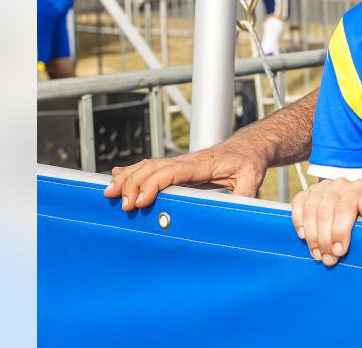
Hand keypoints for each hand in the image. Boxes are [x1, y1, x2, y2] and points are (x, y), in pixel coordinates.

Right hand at [103, 146, 266, 210]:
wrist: (249, 148)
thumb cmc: (250, 163)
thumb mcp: (252, 179)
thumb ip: (245, 196)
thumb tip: (238, 212)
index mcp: (202, 164)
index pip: (172, 172)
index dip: (154, 184)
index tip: (142, 201)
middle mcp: (187, 161)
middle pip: (154, 168)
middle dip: (134, 184)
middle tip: (121, 203)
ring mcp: (180, 163)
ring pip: (148, 166)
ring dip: (128, 178)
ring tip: (109, 192)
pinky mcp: (178, 168)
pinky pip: (151, 167)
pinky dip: (132, 171)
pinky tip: (117, 176)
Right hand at [291, 177, 361, 266]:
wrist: (359, 200)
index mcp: (359, 188)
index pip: (345, 208)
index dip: (340, 231)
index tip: (339, 251)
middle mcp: (339, 185)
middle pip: (325, 212)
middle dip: (325, 239)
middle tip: (328, 258)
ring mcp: (323, 187)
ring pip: (311, 210)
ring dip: (312, 236)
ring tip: (317, 254)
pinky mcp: (310, 191)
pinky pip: (298, 202)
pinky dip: (298, 220)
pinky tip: (303, 236)